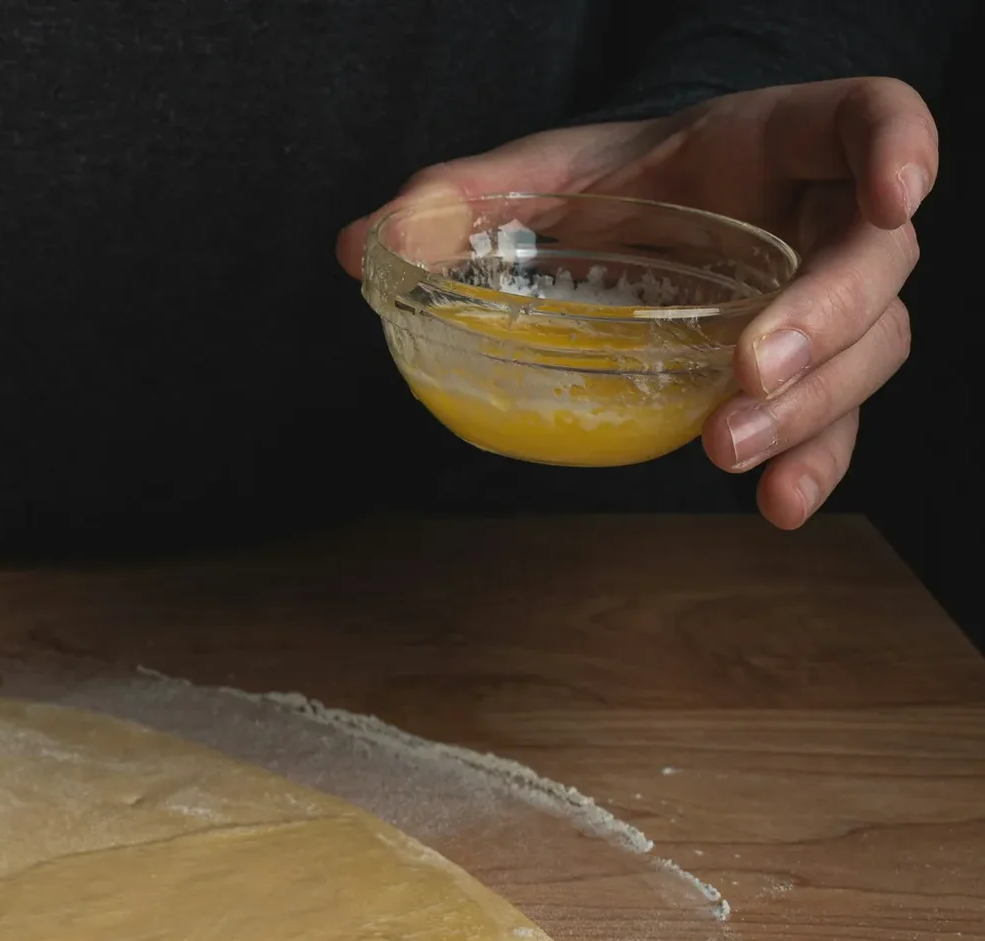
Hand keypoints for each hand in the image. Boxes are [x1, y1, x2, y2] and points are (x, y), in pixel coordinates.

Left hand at [338, 79, 936, 528]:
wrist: (642, 214)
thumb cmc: (617, 184)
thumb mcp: (541, 177)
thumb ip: (462, 197)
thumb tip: (354, 244)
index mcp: (779, 144)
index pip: (874, 119)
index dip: (902, 146)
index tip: (895, 195)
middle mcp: (826, 219)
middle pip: (878, 265)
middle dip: (827, 323)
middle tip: (750, 375)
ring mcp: (827, 303)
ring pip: (873, 351)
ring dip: (811, 409)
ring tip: (726, 450)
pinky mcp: (807, 374)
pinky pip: (835, 421)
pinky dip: (812, 464)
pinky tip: (776, 506)